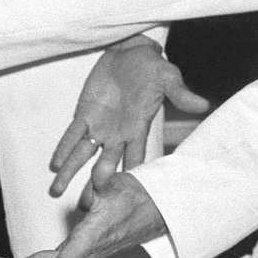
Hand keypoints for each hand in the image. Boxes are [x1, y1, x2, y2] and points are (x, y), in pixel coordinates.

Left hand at [48, 36, 208, 195]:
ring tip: (55, 192)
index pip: (134, 159)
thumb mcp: (168, 77)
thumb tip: (203, 104)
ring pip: (82, 155)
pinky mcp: (84, 114)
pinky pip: (71, 135)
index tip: (120, 197)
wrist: (130, 51)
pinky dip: (62, 148)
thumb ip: (180, 93)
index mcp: (138, 129)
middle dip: (94, 185)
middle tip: (85, 206)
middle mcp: (118, 134)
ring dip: (69, 173)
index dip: (127, 177)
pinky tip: (54, 165)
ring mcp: (100, 126)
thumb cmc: (152, 66)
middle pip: (104, 165)